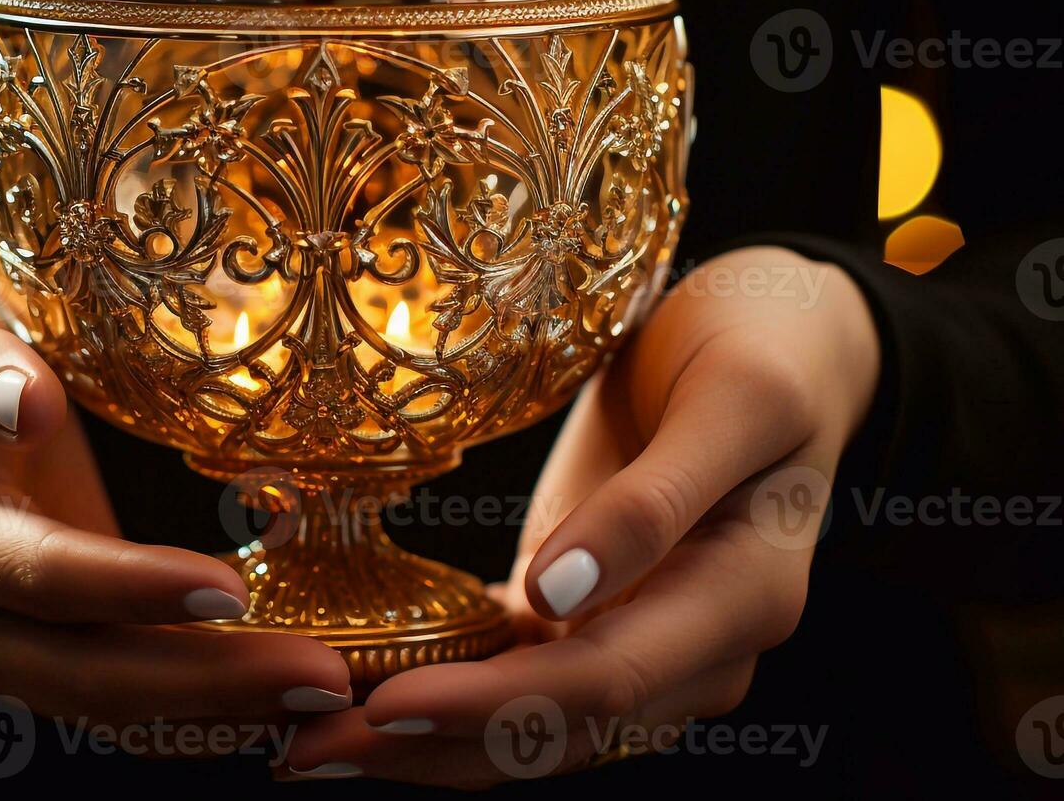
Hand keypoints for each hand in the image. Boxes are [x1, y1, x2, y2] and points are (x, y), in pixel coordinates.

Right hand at [0, 268, 351, 729]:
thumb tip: (32, 404)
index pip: (41, 578)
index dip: (130, 589)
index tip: (230, 587)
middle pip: (89, 675)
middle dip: (210, 685)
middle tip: (325, 679)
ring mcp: (5, 649)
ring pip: (116, 708)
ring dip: (224, 711)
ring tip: (331, 696)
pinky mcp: (48, 652)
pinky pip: (127, 703)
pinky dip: (205, 712)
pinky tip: (286, 698)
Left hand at [280, 247, 879, 784]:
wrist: (786, 342)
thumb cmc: (763, 351)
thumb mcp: (730, 403)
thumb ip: (653, 505)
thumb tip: (558, 598)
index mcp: (741, 601)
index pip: (602, 681)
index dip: (490, 704)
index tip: (383, 703)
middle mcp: (699, 651)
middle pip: (554, 729)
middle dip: (430, 745)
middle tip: (305, 750)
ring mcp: (650, 643)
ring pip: (531, 726)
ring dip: (426, 739)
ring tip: (312, 741)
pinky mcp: (601, 620)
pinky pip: (523, 678)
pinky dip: (449, 693)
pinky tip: (368, 689)